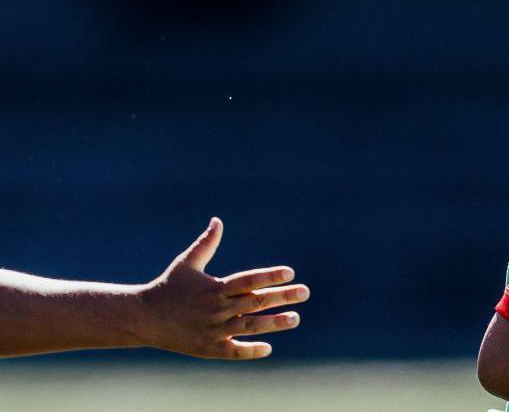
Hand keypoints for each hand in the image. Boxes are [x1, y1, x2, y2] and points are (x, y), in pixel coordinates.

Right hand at [135, 218, 309, 358]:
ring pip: (250, 327)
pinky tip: (268, 347)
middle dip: (282, 297)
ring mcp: (213, 330)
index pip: (248, 280)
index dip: (269, 276)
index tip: (290, 272)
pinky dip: (251, 350)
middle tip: (305, 292)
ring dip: (274, 324)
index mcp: (215, 287)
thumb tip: (217, 220)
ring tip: (296, 318)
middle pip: (255, 302)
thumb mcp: (187, 263)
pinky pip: (234, 351)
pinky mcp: (208, 348)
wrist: (142, 318)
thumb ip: (206, 244)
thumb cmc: (168, 287)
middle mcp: (217, 308)